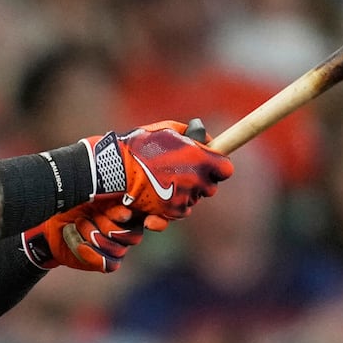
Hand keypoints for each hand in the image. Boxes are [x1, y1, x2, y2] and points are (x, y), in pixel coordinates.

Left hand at [23, 198, 142, 272]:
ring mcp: (117, 248)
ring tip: (79, 224)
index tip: (133, 216)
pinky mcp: (105, 262)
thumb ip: (109, 202)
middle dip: (108, 226)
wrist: (51, 226)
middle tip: (90, 216)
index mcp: (127, 212)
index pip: (147, 218)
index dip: (147, 219)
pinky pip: (108, 264)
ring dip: (94, 236)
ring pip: (118, 250)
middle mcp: (126, 231)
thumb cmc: (71, 206)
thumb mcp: (88, 197)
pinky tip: (80, 245)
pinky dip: (91, 254)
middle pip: (133, 236)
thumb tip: (126, 212)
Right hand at [98, 118, 231, 225]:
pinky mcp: (170, 212)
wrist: (116, 169)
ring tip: (168, 180)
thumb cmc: (142, 145)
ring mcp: (184, 199)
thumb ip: (192, 134)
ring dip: (187, 192)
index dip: (219, 165)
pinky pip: (181, 211)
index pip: (226, 169)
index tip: (210, 162)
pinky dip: (174, 204)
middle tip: (185, 171)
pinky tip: (162, 193)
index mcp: (200, 159)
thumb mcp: (168, 130)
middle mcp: (196, 181)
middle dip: (202, 180)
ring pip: (195, 200)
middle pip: (211, 188)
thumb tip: (208, 141)